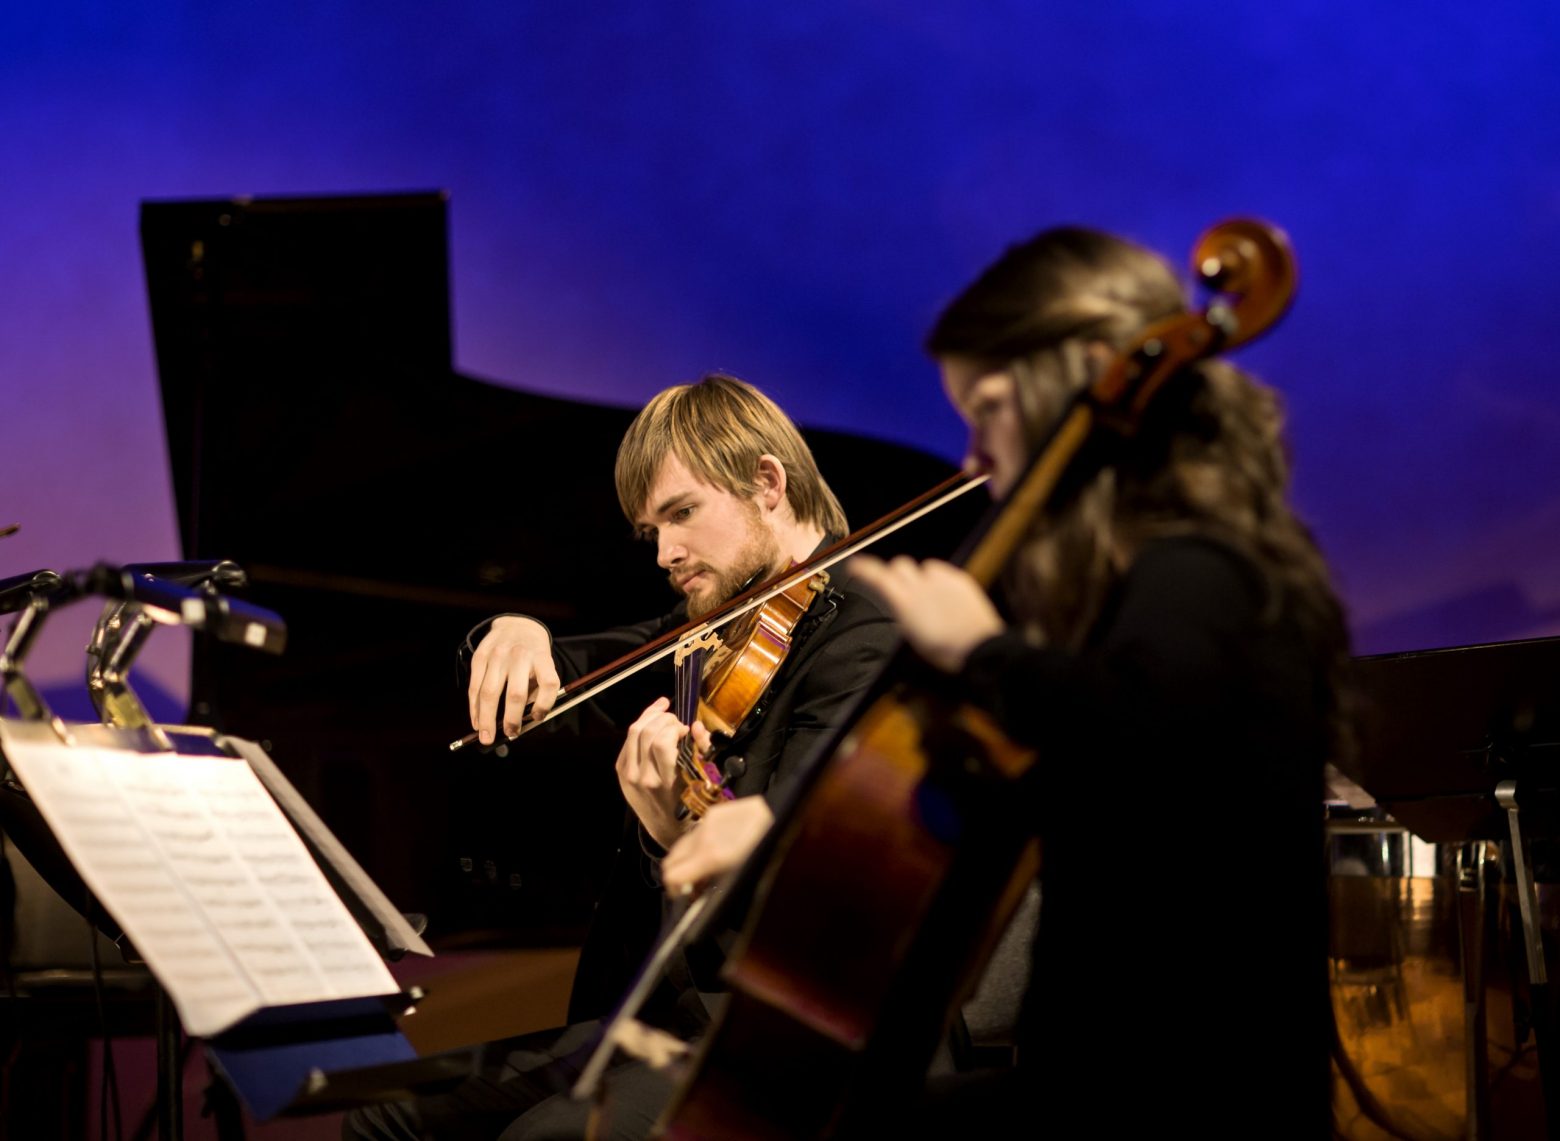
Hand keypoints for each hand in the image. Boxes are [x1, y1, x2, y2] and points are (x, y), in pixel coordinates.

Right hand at [467, 616, 560, 743]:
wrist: (516, 625)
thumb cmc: (533, 654)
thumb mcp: (544, 665)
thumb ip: (538, 690)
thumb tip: (525, 721)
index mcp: (541, 657)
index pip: (548, 683)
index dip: (545, 704)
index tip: (538, 718)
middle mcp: (519, 655)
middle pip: (516, 694)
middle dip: (512, 719)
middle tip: (510, 734)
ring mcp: (497, 655)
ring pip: (489, 693)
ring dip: (486, 719)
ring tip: (486, 737)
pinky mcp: (479, 657)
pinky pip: (474, 687)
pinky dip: (474, 708)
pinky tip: (476, 721)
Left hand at [617, 698, 711, 850]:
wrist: (667, 830)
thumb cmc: (691, 807)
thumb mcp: (704, 783)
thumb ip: (702, 750)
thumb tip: (697, 726)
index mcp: (665, 782)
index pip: (661, 742)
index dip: (674, 727)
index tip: (686, 730)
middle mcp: (643, 777)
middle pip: (646, 733)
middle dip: (663, 719)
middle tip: (676, 722)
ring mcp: (629, 775)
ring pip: (633, 733)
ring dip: (650, 717)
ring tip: (664, 714)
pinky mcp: (621, 773)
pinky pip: (627, 742)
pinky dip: (640, 727)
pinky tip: (651, 722)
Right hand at [662, 796, 773, 895]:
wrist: (781, 815)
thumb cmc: (770, 850)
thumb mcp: (742, 877)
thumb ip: (714, 887)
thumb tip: (698, 895)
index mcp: (711, 856)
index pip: (671, 875)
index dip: (674, 890)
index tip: (683, 896)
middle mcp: (704, 837)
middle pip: (670, 859)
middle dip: (677, 875)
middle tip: (692, 886)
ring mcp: (707, 822)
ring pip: (682, 845)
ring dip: (687, 860)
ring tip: (704, 870)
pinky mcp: (715, 812)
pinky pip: (696, 832)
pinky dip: (698, 845)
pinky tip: (714, 850)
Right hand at [850, 555, 1004, 672]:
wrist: (979, 647)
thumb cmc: (945, 650)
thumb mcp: (913, 638)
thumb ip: (903, 615)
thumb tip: (901, 606)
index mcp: (905, 602)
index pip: (878, 576)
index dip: (864, 568)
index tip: (855, 564)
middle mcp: (921, 585)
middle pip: (900, 564)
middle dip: (896, 573)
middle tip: (900, 588)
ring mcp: (942, 580)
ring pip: (923, 566)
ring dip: (920, 577)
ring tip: (928, 595)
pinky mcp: (960, 579)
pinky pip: (943, 571)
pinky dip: (939, 580)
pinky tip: (945, 596)